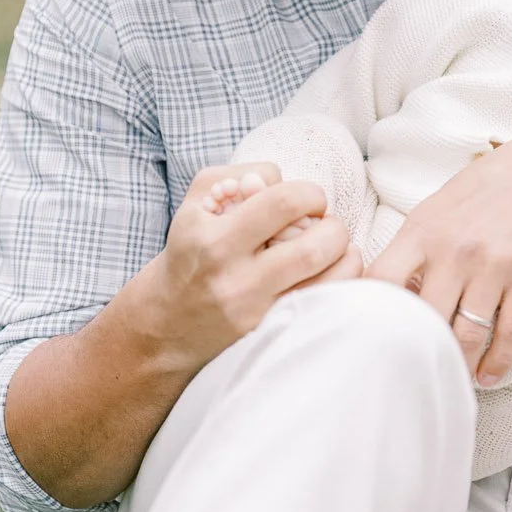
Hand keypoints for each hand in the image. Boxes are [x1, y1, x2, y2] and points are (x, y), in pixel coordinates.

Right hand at [139, 163, 358, 374]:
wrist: (166, 323)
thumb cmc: (191, 252)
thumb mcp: (198, 203)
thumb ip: (237, 176)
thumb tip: (276, 179)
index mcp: (215, 240)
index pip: (285, 203)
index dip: (310, 193)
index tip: (308, 200)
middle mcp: (235, 280)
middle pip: (315, 246)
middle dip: (334, 226)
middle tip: (325, 224)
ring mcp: (255, 313)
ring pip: (330, 280)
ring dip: (345, 255)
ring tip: (333, 248)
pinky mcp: (270, 334)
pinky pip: (324, 305)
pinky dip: (341, 282)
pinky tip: (332, 271)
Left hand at [365, 140, 511, 385]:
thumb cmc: (473, 201)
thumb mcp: (430, 214)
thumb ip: (405, 254)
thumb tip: (377, 302)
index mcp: (422, 233)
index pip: (381, 280)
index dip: (370, 312)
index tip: (369, 337)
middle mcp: (455, 250)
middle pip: (423, 318)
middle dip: (416, 350)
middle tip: (409, 372)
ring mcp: (492, 265)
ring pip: (467, 334)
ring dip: (456, 365)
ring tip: (448, 379)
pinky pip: (510, 332)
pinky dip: (497, 363)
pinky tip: (486, 377)